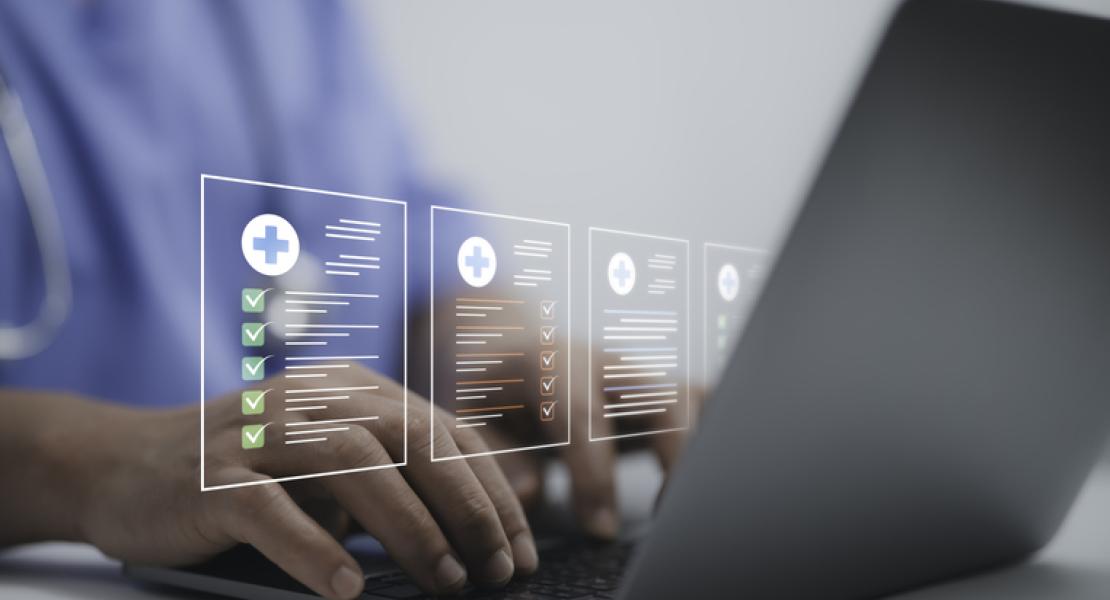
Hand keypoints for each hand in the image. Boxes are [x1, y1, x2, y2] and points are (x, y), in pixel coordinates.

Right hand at [42, 365, 536, 598]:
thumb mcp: (325, 464)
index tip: (522, 547)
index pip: (444, 432)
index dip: (493, 490)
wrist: (122, 464)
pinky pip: (271, 511)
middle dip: (469, 509)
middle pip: (412, 440)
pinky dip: (315, 549)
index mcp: (352, 389)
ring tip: (447, 581)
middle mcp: (313, 399)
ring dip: (412, 527)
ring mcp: (260, 433)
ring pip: (355, 465)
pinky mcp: (212, 477)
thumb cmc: (246, 474)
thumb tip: (470, 541)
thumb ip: (388, 480)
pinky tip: (349, 588)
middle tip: (498, 570)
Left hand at [486, 344, 699, 539]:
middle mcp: (603, 361)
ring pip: (692, 398)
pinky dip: (715, 434)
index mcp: (551, 361)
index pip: (583, 416)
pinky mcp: (658, 388)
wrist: (505, 341)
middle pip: (660, 397)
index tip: (601, 528)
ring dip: (700, 448)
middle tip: (666, 514)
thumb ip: (498, 456)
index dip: (596, 476)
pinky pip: (702, 402)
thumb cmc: (492, 388)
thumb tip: (531, 495)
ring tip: (684, 503)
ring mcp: (636, 373)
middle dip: (673, 456)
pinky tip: (704, 478)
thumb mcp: (475, 418)